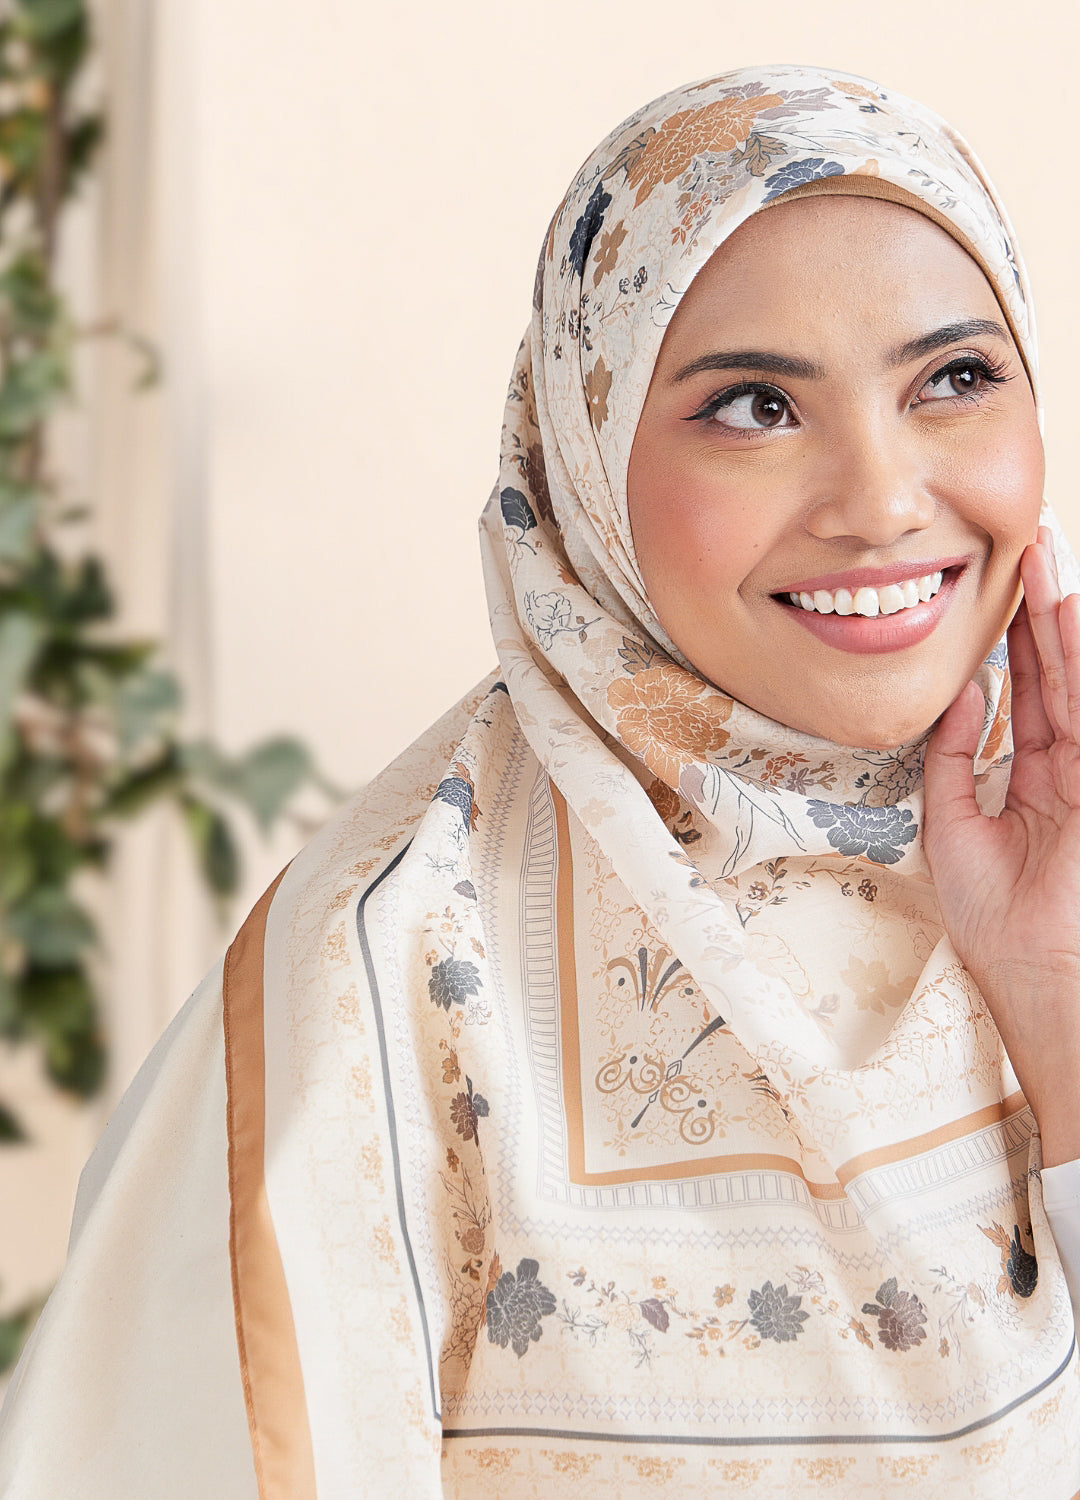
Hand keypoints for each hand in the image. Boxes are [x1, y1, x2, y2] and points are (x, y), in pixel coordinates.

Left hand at [924, 526, 1079, 1166]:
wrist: (1041, 978)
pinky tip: (1070, 615)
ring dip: (1062, 620)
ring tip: (1049, 559)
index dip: (1018, 644)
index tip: (1006, 592)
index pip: (1029, 697)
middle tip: (1034, 546)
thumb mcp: (952, 828)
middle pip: (1055, 675)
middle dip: (1043, 612)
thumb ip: (951, 758)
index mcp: (1034, 782)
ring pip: (1075, 681)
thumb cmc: (999, 923)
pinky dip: (1077, 664)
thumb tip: (954, 696)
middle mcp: (1068, 770)